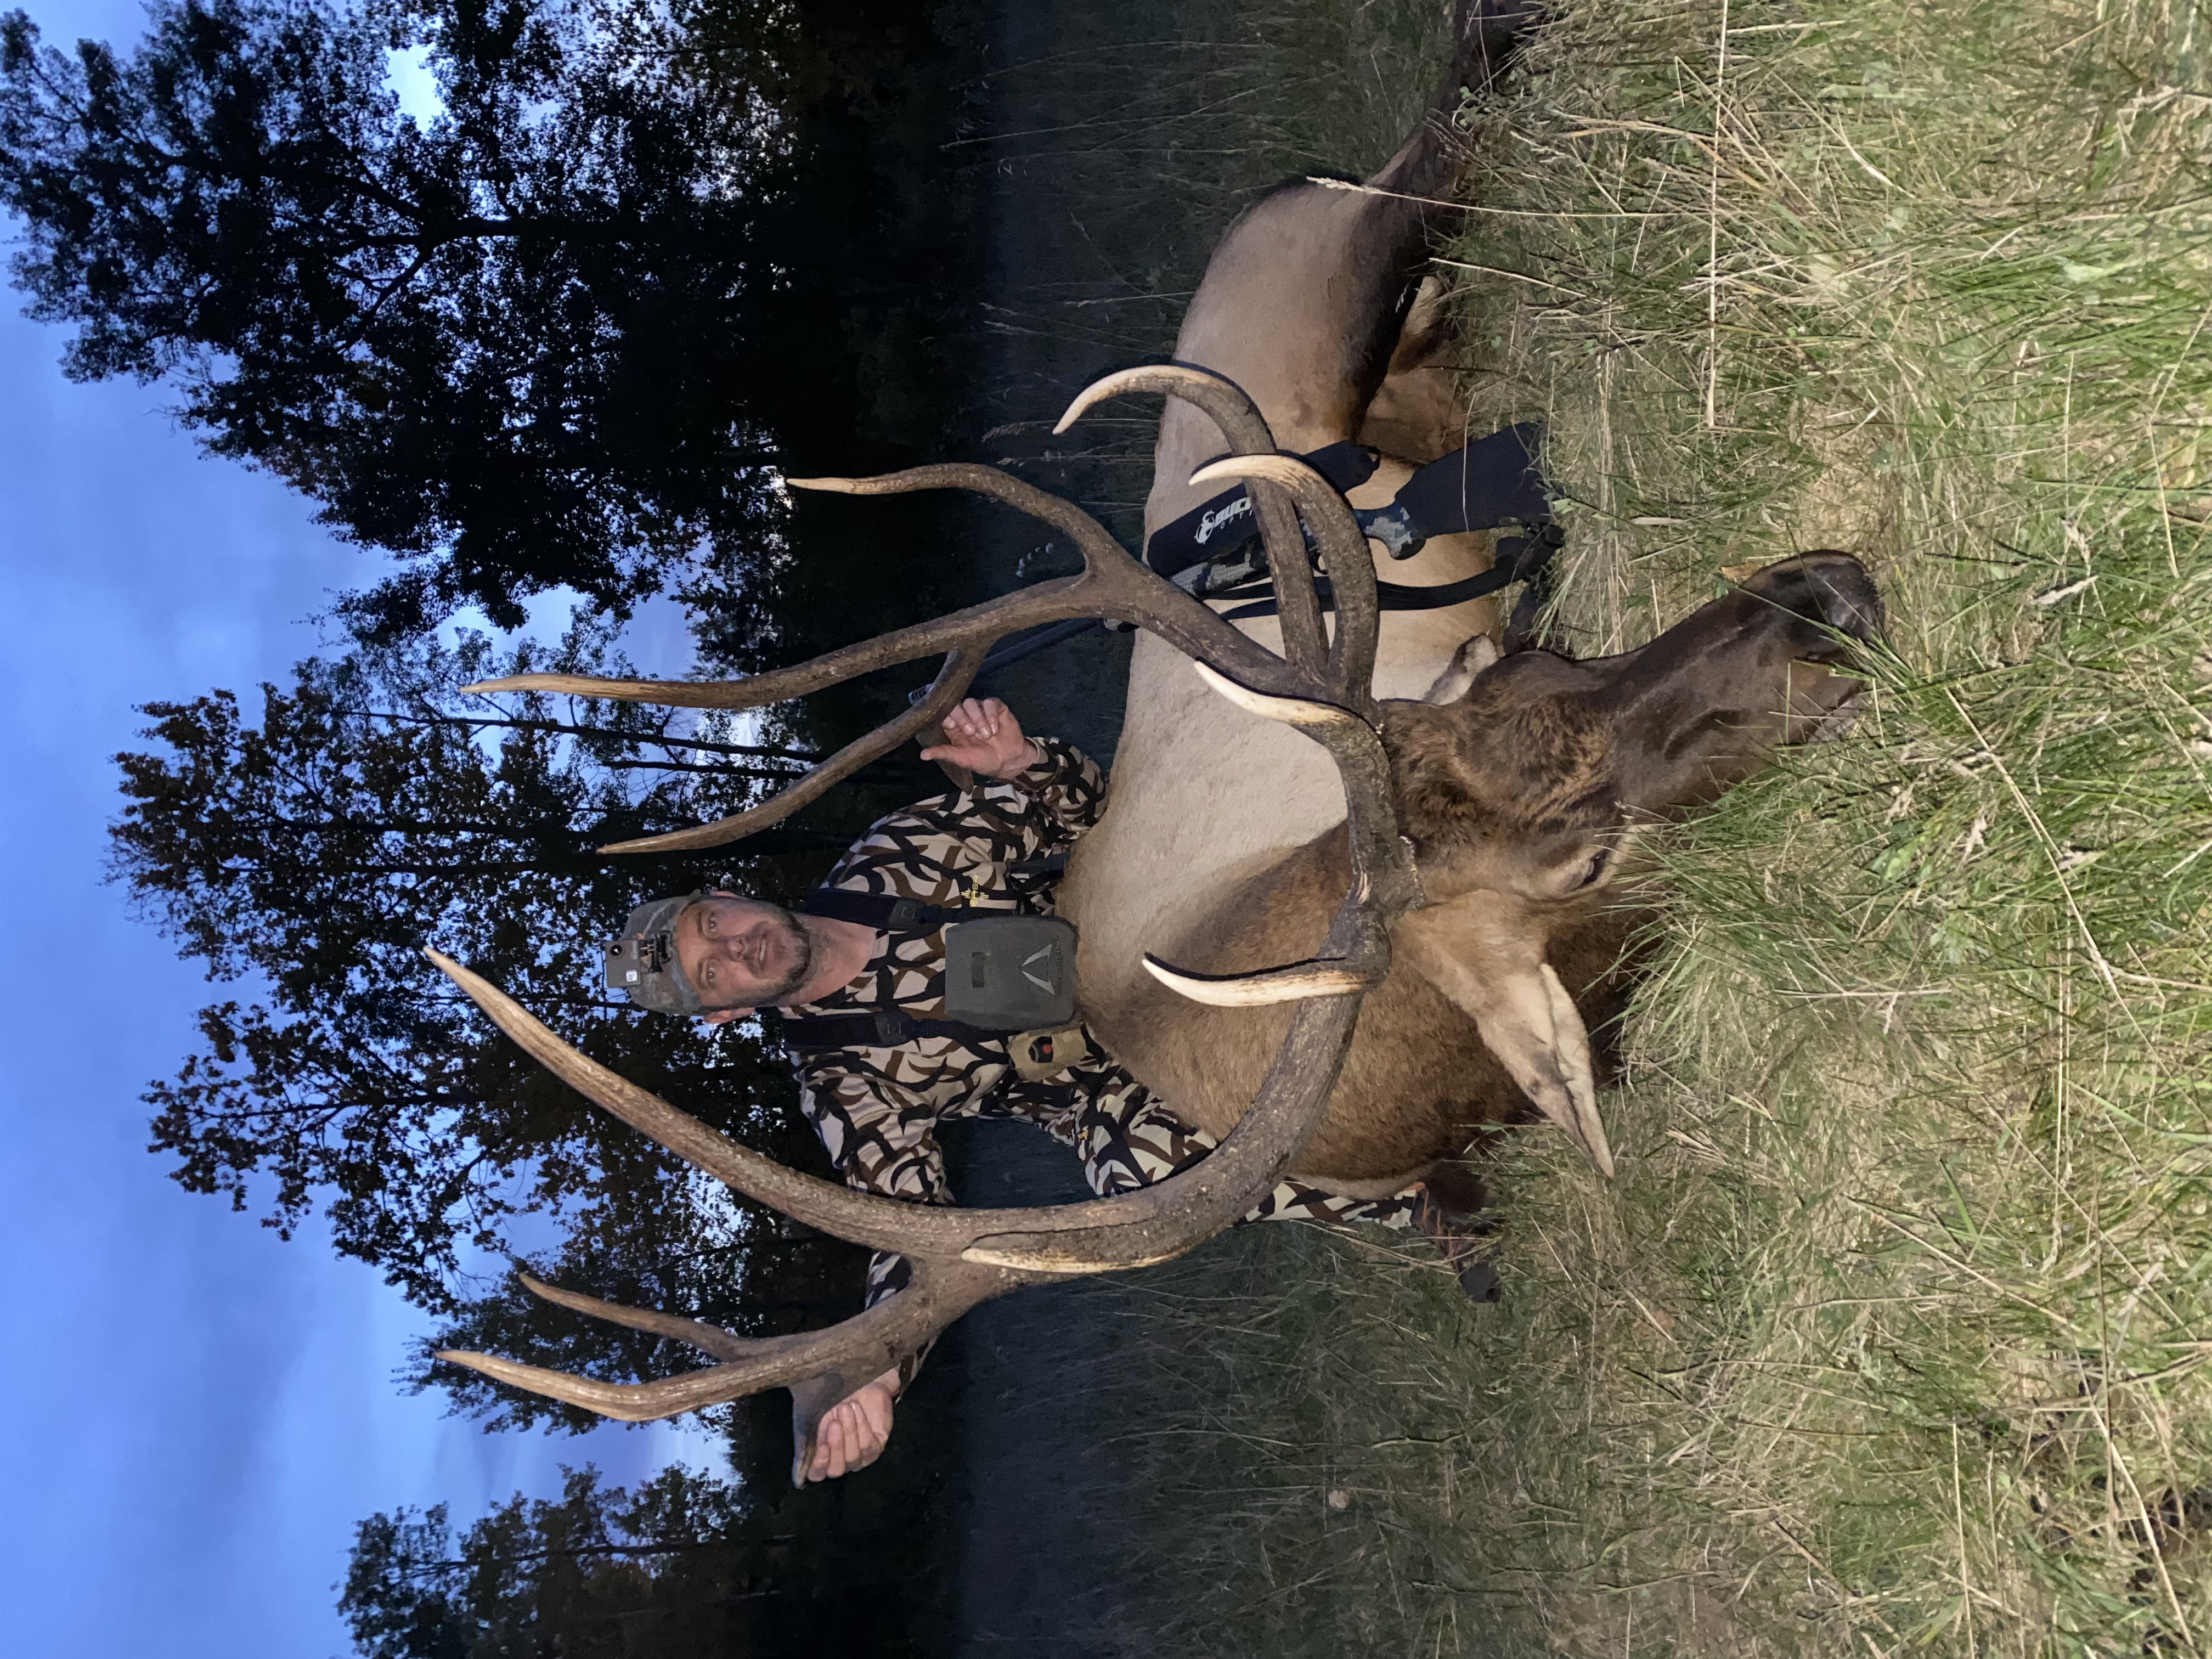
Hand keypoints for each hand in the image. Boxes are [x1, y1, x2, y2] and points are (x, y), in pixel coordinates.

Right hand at [806, 1368, 898, 1480]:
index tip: (822, 1446)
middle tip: (833, 1422)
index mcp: (821, 1456)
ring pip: (853, 1457)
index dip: (819, 1465)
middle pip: (836, 1470)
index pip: (817, 1475)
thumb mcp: (809, 1417)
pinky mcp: (876, 1446)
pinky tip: (856, 1409)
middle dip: (835, 1446)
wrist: (854, 1377)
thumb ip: (804, 1445)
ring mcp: (860, 1456)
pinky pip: (869, 1446)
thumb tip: (798, 1477)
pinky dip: (861, 1427)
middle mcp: (840, 1460)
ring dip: (849, 1431)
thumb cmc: (827, 1398)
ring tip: (845, 1407)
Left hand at [919, 696, 1040, 780]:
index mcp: (954, 726)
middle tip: (972, 733)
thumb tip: (922, 755)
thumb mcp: (961, 758)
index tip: (952, 725)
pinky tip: (995, 729)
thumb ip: (943, 752)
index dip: (947, 716)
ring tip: (986, 734)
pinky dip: (991, 715)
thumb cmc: (983, 760)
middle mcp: (966, 715)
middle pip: (957, 705)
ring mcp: (981, 710)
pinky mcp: (996, 707)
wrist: (1009, 761)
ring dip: (978, 718)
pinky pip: (990, 702)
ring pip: (972, 702)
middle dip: (963, 718)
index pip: (945, 713)